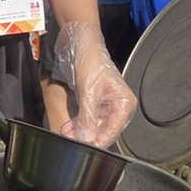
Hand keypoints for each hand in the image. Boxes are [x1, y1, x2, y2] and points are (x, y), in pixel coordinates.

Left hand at [55, 22, 136, 148]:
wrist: (78, 42)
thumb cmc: (91, 59)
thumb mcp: (89, 91)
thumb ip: (88, 117)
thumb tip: (87, 138)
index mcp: (124, 103)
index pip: (113, 131)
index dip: (98, 141)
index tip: (85, 147)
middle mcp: (117, 106)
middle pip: (103, 130)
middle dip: (86, 136)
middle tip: (71, 140)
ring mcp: (104, 105)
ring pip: (93, 126)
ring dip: (79, 131)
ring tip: (67, 133)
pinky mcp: (93, 102)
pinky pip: (86, 119)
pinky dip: (77, 123)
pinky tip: (68, 127)